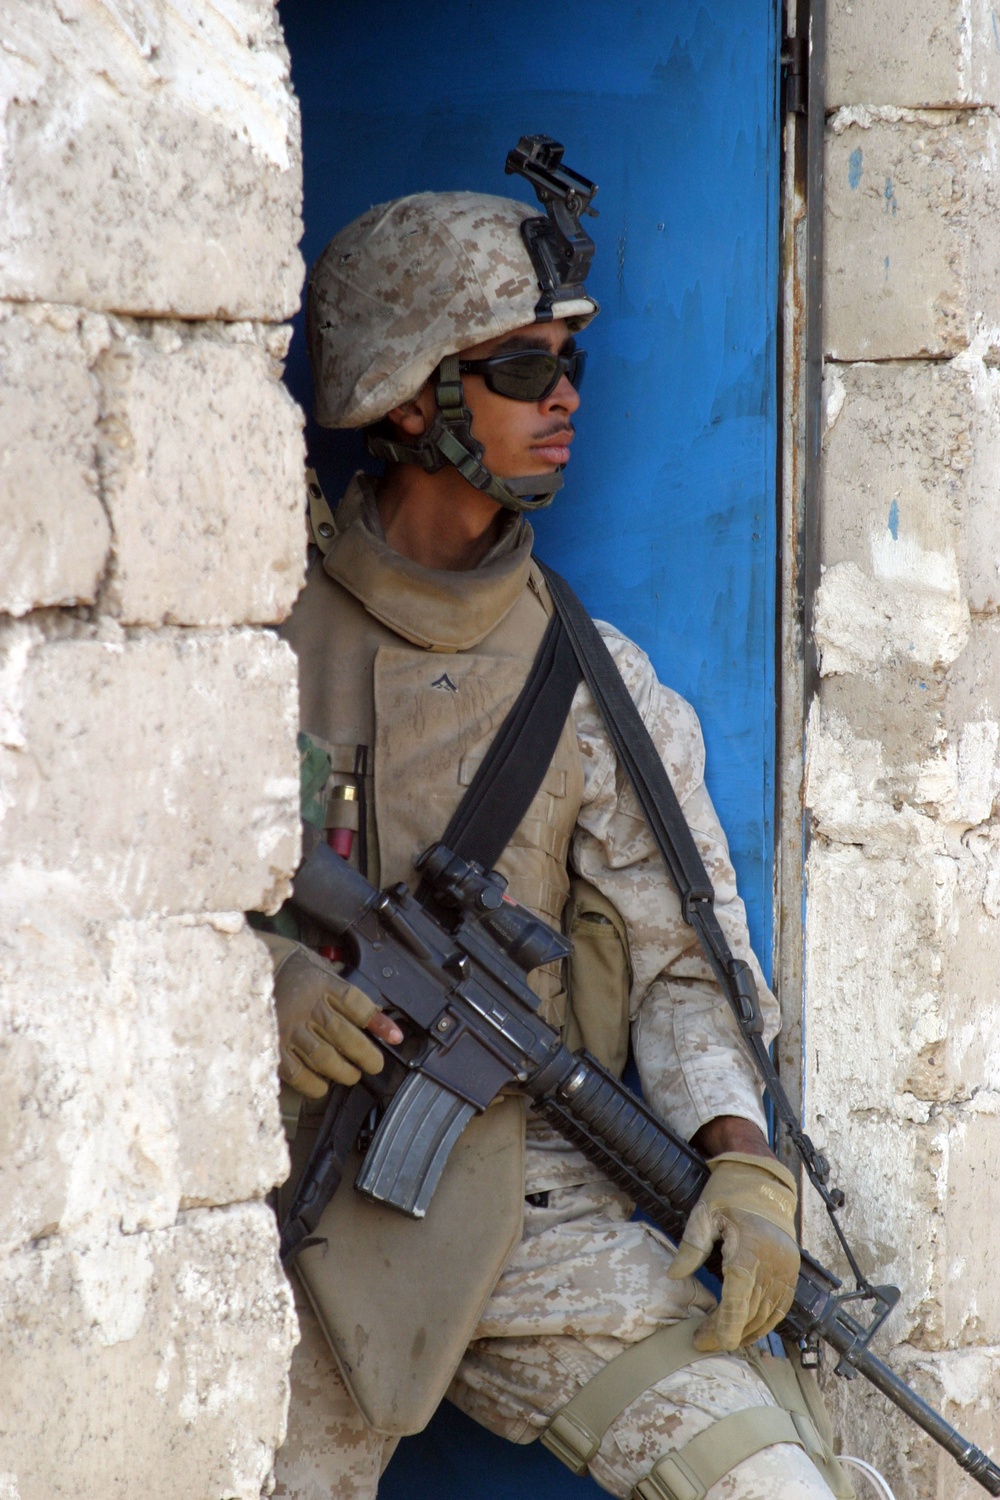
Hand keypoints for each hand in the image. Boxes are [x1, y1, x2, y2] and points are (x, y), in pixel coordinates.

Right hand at [273, 944, 402, 1098]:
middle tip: (375, 1064)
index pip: (355, 1004)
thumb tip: (381, 1022)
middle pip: (344, 1035)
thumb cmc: (294, 972)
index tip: (395, 1037)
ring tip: (352, 1074)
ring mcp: (288, 1028)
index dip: (378, 1022)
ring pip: (325, 1057)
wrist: (249, 970)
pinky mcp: (272, 1047)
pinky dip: (314, 1084)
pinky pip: (298, 1073)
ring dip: (344, 1071)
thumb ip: (347, 994)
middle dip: (366, 1055)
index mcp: (321, 983)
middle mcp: (306, 1006)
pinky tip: (323, 1084)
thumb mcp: (323, 970)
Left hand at [666, 1149, 799, 1350]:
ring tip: (721, 1338)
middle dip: (726, 1334)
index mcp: (749, 1252)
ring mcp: (786, 1270)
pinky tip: (748, 1328)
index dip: (721, 1330)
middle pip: (750, 1315)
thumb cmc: (730, 1193)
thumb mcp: (704, 1213)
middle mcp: (772, 1266)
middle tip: (701, 1340)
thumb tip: (674, 1276)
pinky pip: (782, 1306)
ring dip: (746, 1333)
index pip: (737, 1305)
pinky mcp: (791, 1270)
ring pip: (768, 1316)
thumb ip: (691, 1247)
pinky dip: (765, 1322)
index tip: (702, 1342)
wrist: (763, 1177)